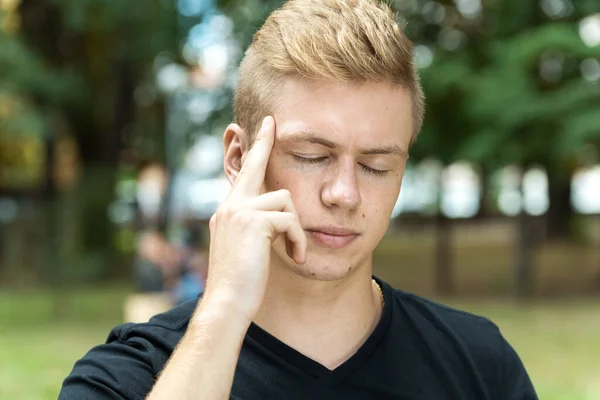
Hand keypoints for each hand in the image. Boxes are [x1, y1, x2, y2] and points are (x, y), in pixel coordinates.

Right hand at [201, 116, 306, 322]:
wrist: (227, 303)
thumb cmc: (241, 282)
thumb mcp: (247, 249)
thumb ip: (256, 226)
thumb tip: (277, 216)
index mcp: (228, 211)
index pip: (243, 174)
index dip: (254, 150)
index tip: (264, 128)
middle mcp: (230, 205)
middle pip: (254, 166)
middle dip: (263, 142)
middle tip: (272, 122)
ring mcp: (238, 210)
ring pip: (285, 200)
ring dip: (296, 228)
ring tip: (293, 251)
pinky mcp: (253, 221)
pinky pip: (291, 219)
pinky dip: (298, 239)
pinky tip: (295, 256)